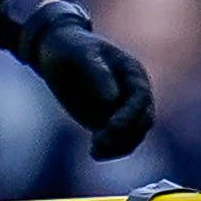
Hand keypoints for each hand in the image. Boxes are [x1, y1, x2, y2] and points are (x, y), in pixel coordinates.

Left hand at [20, 2, 155, 153]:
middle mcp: (132, 93)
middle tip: (99, 140)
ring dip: (119, 146)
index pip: (141, 98)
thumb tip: (112, 99)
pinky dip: (110, 149)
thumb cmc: (71, 48)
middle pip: (143, 120)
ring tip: (95, 150)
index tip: (111, 127)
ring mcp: (121, 108)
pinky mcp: (107, 120)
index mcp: (133, 74)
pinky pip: (117, 141)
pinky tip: (94, 152)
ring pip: (133, 135)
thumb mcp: (82, 55)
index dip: (129, 115)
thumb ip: (97, 73)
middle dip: (125, 134)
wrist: (57, 51)